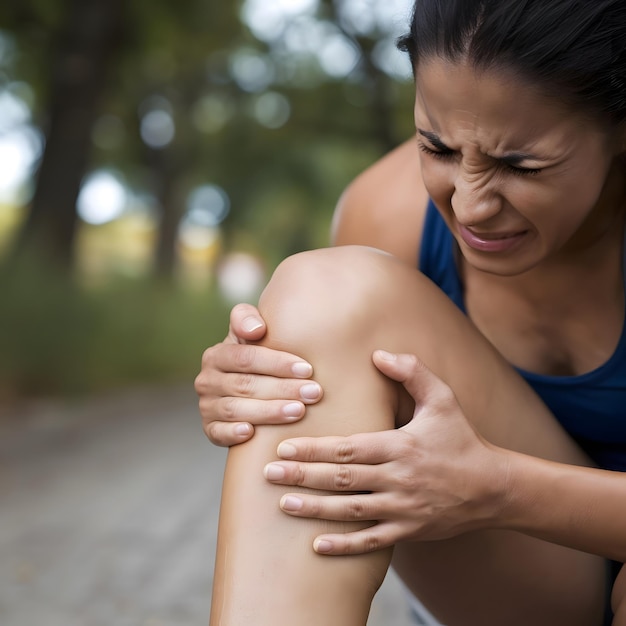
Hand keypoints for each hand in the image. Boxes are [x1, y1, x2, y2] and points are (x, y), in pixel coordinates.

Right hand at [195, 303, 323, 445]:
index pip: (246, 357)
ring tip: (299, 411)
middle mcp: (207, 380)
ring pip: (236, 409)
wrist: (246, 386)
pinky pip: (218, 432)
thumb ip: (248, 319)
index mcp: (217, 355)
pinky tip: (253, 434)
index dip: (277, 363)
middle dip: (282, 389)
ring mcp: (207, 406)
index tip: (307, 369)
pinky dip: (233, 433)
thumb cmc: (259, 356)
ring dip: (269, 411)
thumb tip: (257, 329)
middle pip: (245, 385)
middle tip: (313, 393)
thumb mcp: (253, 334)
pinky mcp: (210, 429)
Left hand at [263, 351, 507, 553]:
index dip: (315, 449)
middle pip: (342, 479)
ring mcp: (403, 508)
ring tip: (283, 503)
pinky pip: (372, 541)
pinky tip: (317, 544)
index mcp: (400, 446)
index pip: (348, 448)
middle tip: (268, 474)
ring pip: (351, 511)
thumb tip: (378, 354)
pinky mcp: (410, 531)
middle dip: (303, 476)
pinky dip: (345, 545)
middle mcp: (398, 479)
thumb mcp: (443, 399)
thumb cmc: (462, 439)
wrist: (493, 487)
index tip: (284, 447)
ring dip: (315, 508)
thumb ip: (412, 372)